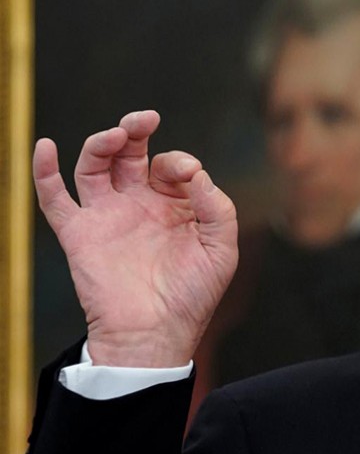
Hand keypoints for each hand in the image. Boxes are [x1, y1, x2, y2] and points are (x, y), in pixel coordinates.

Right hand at [33, 111, 237, 366]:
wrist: (156, 334)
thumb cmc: (193, 296)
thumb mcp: (221, 249)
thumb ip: (218, 208)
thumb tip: (197, 173)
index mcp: (174, 206)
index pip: (171, 166)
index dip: (179, 162)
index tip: (188, 176)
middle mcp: (139, 205)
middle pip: (130, 153)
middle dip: (136, 129)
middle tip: (145, 118)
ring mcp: (107, 216)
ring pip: (95, 166)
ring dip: (102, 143)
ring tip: (116, 133)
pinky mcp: (79, 233)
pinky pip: (54, 198)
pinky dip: (44, 171)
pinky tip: (47, 146)